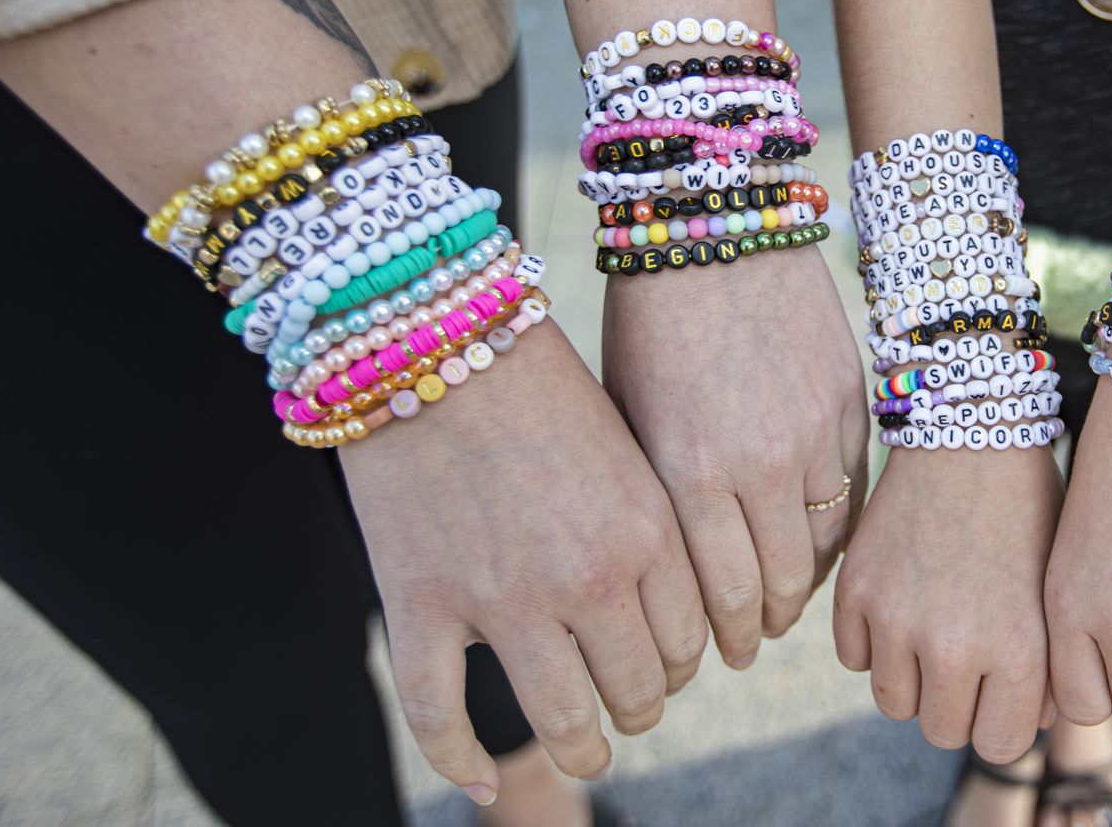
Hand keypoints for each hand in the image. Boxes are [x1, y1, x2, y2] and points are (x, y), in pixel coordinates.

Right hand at [342, 321, 707, 801]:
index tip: (671, 666)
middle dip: (639, 710)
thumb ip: (651, 525)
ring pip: (561, 716)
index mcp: (650, 530)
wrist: (433, 330)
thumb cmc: (539, 377)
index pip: (690, 640)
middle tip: (632, 713)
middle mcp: (588, 576)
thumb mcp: (626, 445)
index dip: (684, 663)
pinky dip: (462, 763)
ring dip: (581, 746)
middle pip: (636, 688)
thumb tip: (679, 607)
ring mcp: (502, 598)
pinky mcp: (421, 603)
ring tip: (586, 751)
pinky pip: (442, 717)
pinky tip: (480, 783)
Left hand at [601, 246, 867, 667]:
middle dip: (758, 627)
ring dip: (800, 586)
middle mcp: (758, 461)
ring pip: (824, 546)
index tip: (710, 656)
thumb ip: (656, 496)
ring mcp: (815, 432)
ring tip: (779, 603)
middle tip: (746, 644)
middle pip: (776, 585)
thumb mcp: (630, 413)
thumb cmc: (648, 319)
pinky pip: (853, 493)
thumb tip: (666, 575)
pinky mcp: (849, 403)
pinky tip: (812, 542)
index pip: (718, 594)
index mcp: (689, 468)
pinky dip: (835, 529)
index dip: (717, 638)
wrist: (716, 221)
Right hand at [834, 447, 1061, 760]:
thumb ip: (1046, 668)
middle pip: (941, 731)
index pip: (999, 743)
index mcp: (1020, 648)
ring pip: (893, 702)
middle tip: (966, 662)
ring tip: (933, 634)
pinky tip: (902, 603)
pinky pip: (855, 658)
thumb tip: (1027, 725)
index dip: (1001, 720)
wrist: (970, 427)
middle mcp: (955, 645)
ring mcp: (898, 619)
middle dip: (955, 704)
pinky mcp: (855, 591)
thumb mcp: (1055, 591)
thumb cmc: (1028, 507)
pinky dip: (874, 642)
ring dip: (912, 679)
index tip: (1003, 691)